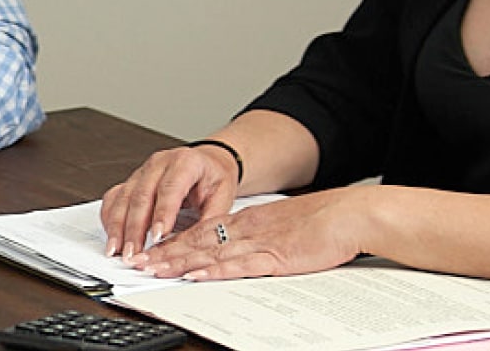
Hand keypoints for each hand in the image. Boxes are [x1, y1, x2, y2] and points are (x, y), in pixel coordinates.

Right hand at [100, 144, 240, 257]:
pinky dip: (110, 219)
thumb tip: (197, 246)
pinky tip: (112, 236)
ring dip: (118, 227)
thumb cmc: (214, 178)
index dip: (162, 213)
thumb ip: (209, 220)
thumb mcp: (223, 197)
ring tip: (117, 250)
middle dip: (134, 228)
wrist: (208, 163)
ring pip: (123, 198)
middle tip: (133, 253)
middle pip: (141, 196)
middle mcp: (159, 164)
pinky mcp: (132, 181)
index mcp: (185, 162)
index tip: (158, 236)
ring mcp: (142, 171)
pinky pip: (114, 198)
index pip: (170, 188)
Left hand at [128, 187, 369, 280]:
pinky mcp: (275, 257)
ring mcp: (259, 243)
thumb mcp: (283, 228)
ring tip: (154, 269)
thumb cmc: (323, 223)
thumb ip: (261, 239)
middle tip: (139, 261)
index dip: (174, 242)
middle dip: (166, 253)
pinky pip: (237, 265)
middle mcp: (247, 230)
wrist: (351, 215)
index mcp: (248, 222)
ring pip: (210, 253)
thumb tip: (243, 253)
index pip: (202, 232)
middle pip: (197, 242)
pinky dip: (213, 271)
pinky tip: (195, 275)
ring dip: (179, 262)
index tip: (152, 250)